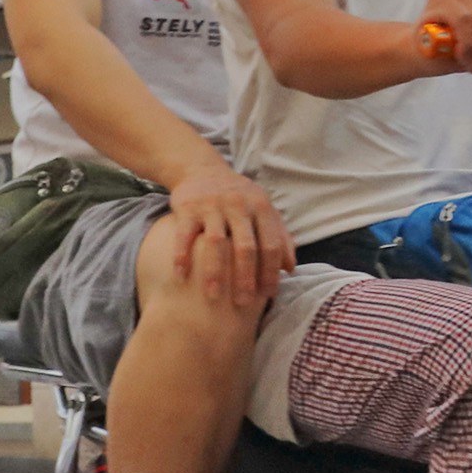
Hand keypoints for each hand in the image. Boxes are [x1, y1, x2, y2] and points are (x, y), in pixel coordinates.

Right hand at [165, 165, 291, 303]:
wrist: (201, 169)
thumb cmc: (238, 197)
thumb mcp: (263, 209)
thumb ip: (280, 236)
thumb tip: (291, 269)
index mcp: (261, 207)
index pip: (271, 243)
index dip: (271, 271)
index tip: (268, 295)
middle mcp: (239, 205)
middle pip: (246, 247)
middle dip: (246, 278)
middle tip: (243, 303)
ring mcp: (212, 205)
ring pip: (216, 243)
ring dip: (215, 272)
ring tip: (214, 297)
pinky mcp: (188, 207)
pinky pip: (185, 235)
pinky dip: (182, 256)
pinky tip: (180, 276)